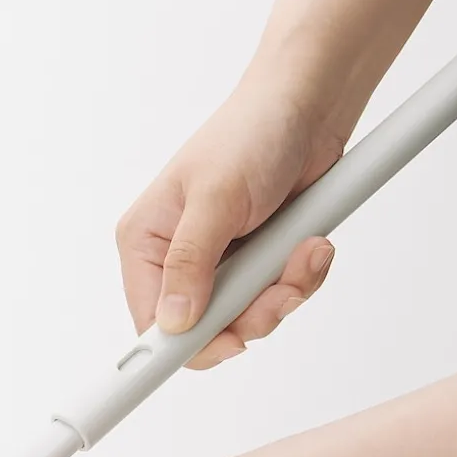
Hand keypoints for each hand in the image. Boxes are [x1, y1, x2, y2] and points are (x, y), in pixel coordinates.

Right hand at [116, 71, 341, 367]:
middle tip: (277, 289)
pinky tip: (311, 245)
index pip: (151, 323)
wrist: (308, 106)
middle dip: (250, 314)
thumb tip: (173, 322)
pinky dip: (301, 279)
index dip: (184, 344)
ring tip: (304, 251)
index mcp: (146, 244)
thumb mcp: (215, 197)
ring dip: (283, 292)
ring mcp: (219, 267)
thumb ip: (190, 262)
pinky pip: (276, 300)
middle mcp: (176, 262)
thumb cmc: (251, 133)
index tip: (219, 350)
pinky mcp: (256, 265)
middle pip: (205, 331)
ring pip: (247, 321)